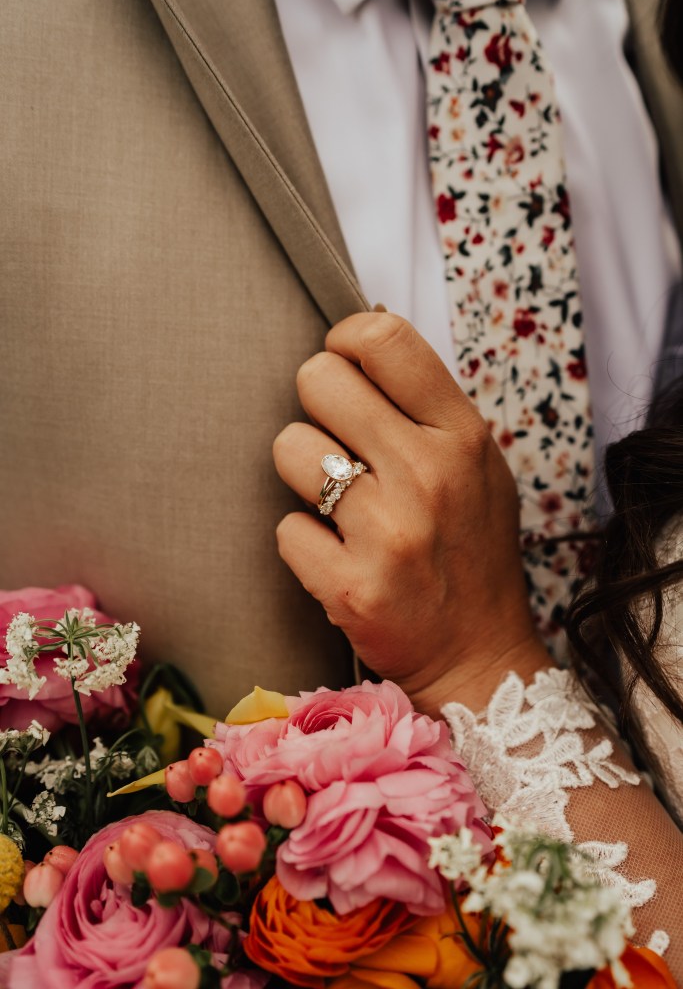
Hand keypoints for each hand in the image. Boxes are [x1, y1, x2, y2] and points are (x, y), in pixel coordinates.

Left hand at [273, 313, 547, 715]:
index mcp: (462, 435)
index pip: (383, 337)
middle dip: (317, 404)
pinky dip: (303, 543)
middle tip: (338, 440)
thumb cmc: (471, 549)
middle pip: (319, 379)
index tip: (344, 366)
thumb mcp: (479, 464)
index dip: (345, 341)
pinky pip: (285, 529)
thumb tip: (360, 340)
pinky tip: (337, 556)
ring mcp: (389, 532)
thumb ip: (427, 407)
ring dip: (303, 474)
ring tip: (338, 503)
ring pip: (288, 448)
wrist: (478, 656)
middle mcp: (428, 474)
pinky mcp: (350, 587)